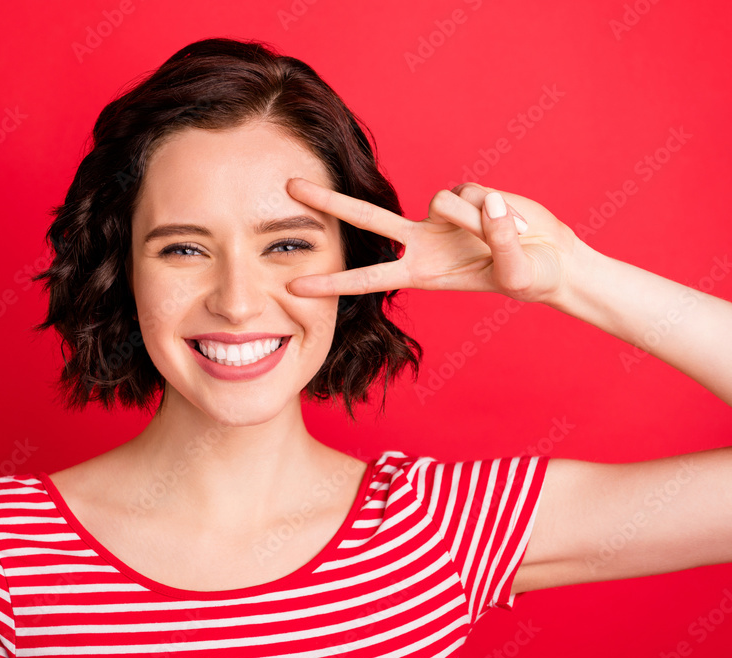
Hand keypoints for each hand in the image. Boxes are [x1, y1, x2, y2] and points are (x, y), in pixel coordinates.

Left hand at [284, 178, 584, 303]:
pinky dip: (496, 206)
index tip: (295, 287)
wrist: (553, 260)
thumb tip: (488, 206)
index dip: (332, 282)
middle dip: (328, 202)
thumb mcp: (518, 272)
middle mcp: (423, 242)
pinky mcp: (464, 195)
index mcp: (424, 272)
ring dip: (478, 218)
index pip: (369, 277)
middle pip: (366, 217)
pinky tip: (514, 219)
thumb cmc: (533, 278)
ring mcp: (441, 218)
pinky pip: (472, 190)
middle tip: (289, 186)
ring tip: (512, 234)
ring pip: (443, 200)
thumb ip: (501, 240)